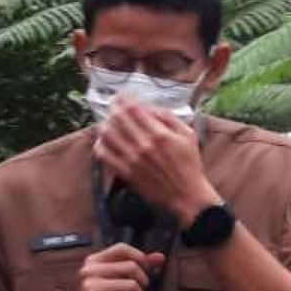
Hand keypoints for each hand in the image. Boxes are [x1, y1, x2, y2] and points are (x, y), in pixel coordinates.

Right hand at [69, 243, 165, 290]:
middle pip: (131, 267)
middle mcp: (89, 270)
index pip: (122, 249)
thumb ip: (136, 265)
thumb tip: (159, 257)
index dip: (140, 257)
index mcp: (94, 261)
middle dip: (143, 282)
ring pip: (130, 285)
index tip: (146, 269)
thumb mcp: (114, 280)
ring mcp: (89, 286)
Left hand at [94, 96, 220, 225]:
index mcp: (159, 134)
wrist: (186, 195)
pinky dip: (100, 145)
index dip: (124, 99)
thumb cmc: (189, 164)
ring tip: (108, 122)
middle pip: (118, 118)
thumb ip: (168, 118)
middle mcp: (143, 145)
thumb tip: (148, 108)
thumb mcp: (187, 135)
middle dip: (113, 107)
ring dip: (105, 124)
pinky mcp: (126, 173)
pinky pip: (104, 155)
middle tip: (113, 104)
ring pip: (107, 134)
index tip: (122, 95)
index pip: (134, 109)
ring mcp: (132, 160)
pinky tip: (104, 142)